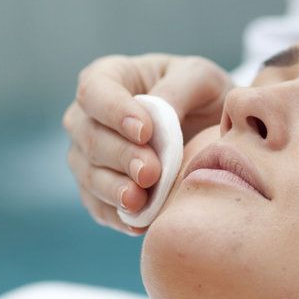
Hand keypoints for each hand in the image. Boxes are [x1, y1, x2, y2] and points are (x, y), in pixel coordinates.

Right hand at [64, 54, 230, 233]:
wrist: (210, 130)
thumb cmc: (201, 94)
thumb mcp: (201, 78)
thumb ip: (179, 88)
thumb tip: (155, 116)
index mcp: (108, 77)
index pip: (94, 91)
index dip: (113, 112)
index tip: (145, 132)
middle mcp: (88, 118)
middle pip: (88, 137)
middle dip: (119, 156)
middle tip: (150, 171)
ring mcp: (89, 158)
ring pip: (88, 175)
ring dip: (113, 190)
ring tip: (139, 200)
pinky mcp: (99, 192)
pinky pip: (98, 207)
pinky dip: (117, 216)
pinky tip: (138, 221)